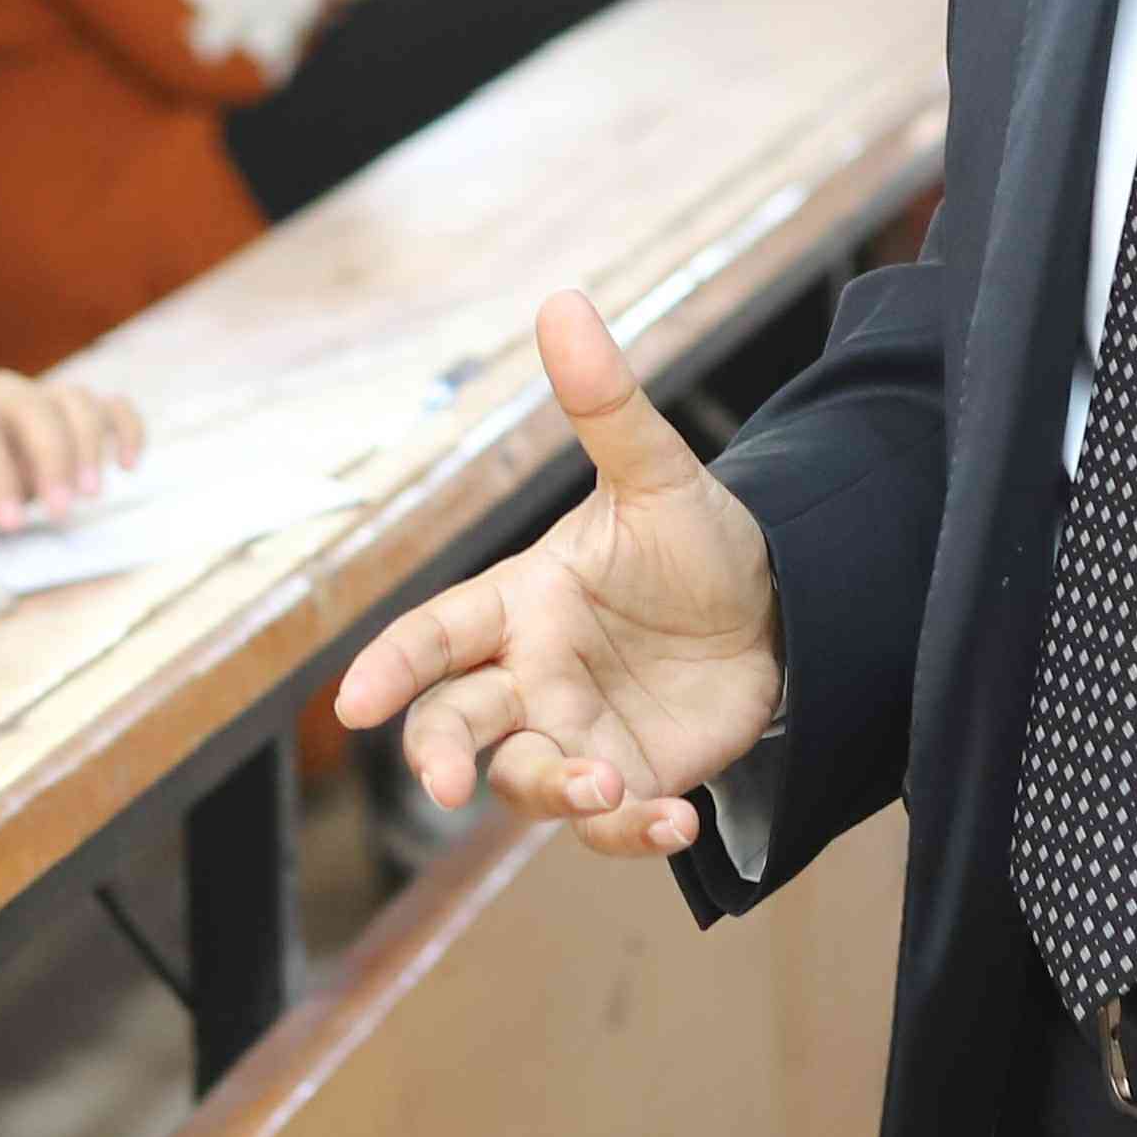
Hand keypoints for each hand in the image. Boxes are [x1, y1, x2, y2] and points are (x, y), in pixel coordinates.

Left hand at [0, 373, 145, 535]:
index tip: (10, 523)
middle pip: (34, 407)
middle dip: (51, 458)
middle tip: (60, 511)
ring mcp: (39, 396)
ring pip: (74, 401)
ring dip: (89, 445)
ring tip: (92, 495)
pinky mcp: (70, 411)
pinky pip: (108, 405)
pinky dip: (125, 428)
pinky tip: (129, 464)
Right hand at [326, 295, 778, 858]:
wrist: (784, 603)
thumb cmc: (697, 539)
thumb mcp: (659, 476)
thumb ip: (607, 405)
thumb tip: (562, 301)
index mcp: (522, 602)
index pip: (436, 634)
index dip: (391, 666)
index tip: (352, 703)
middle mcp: (534, 675)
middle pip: (454, 724)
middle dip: (440, 757)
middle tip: (449, 787)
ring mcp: (576, 732)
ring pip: (524, 782)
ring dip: (555, 792)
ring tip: (610, 786)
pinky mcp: (631, 778)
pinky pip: (608, 825)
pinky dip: (631, 835)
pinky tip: (677, 824)